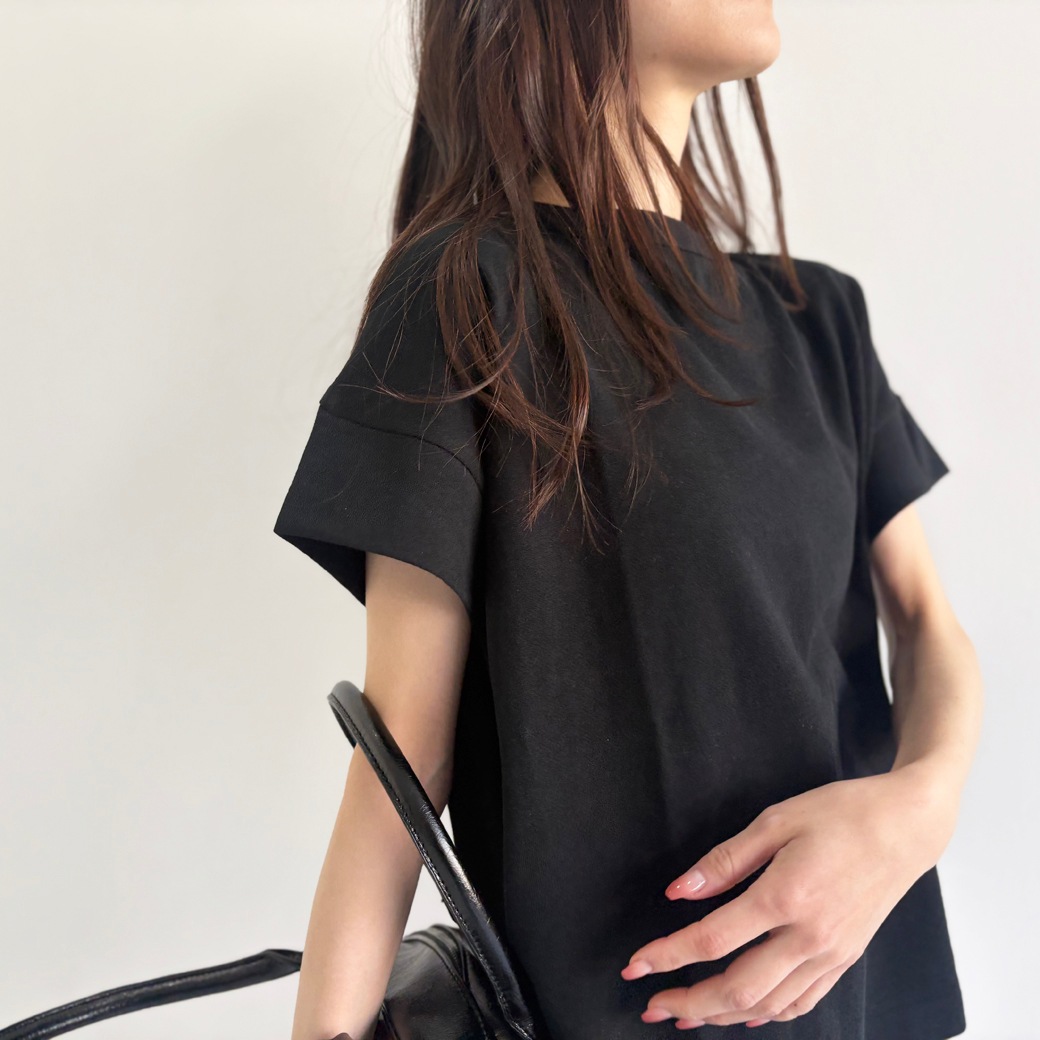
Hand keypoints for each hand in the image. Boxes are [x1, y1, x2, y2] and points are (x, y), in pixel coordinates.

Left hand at [620, 769, 957, 1028]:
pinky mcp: (845, 959)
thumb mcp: (776, 820)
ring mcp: (831, 954)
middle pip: (737, 989)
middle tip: (650, 1005)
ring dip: (721, 1017)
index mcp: (785, 896)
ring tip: (686, 1015)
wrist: (906, 826)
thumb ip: (725, 859)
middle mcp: (809, 936)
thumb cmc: (842, 813)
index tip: (635, 965)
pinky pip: (800, 1002)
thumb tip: (680, 890)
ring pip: (767, 1006)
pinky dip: (766, 1015)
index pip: (712, 940)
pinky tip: (744, 1014)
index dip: (667, 956)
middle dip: (688, 1002)